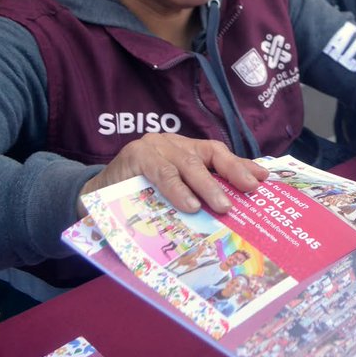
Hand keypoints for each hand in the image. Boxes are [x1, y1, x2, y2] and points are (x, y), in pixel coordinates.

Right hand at [78, 133, 267, 216]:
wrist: (91, 198)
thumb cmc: (136, 198)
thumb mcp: (171, 194)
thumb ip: (194, 195)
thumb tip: (229, 212)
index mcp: (185, 150)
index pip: (218, 154)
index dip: (241, 165)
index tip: (264, 179)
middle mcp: (173, 144)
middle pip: (210, 155)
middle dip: (233, 172)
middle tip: (250, 191)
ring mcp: (154, 147)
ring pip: (188, 165)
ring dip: (208, 187)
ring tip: (222, 207)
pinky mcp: (136, 156)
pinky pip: (162, 174)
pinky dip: (178, 190)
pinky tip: (190, 206)